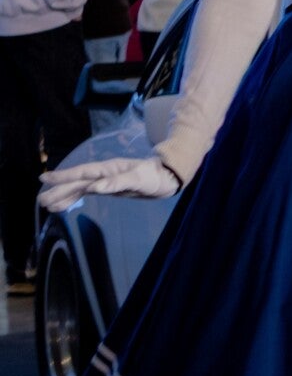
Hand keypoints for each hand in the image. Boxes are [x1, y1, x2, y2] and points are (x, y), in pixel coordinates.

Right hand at [39, 156, 180, 212]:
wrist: (166, 178)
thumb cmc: (154, 176)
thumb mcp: (139, 179)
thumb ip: (117, 183)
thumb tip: (95, 187)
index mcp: (107, 170)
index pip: (81, 173)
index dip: (63, 176)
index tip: (44, 179)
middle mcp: (102, 174)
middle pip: (76, 182)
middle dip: (59, 191)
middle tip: (41, 201)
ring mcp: (104, 181)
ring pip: (79, 189)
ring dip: (63, 196)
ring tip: (46, 206)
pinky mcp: (108, 188)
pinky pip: (86, 193)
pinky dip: (74, 199)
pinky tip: (64, 206)